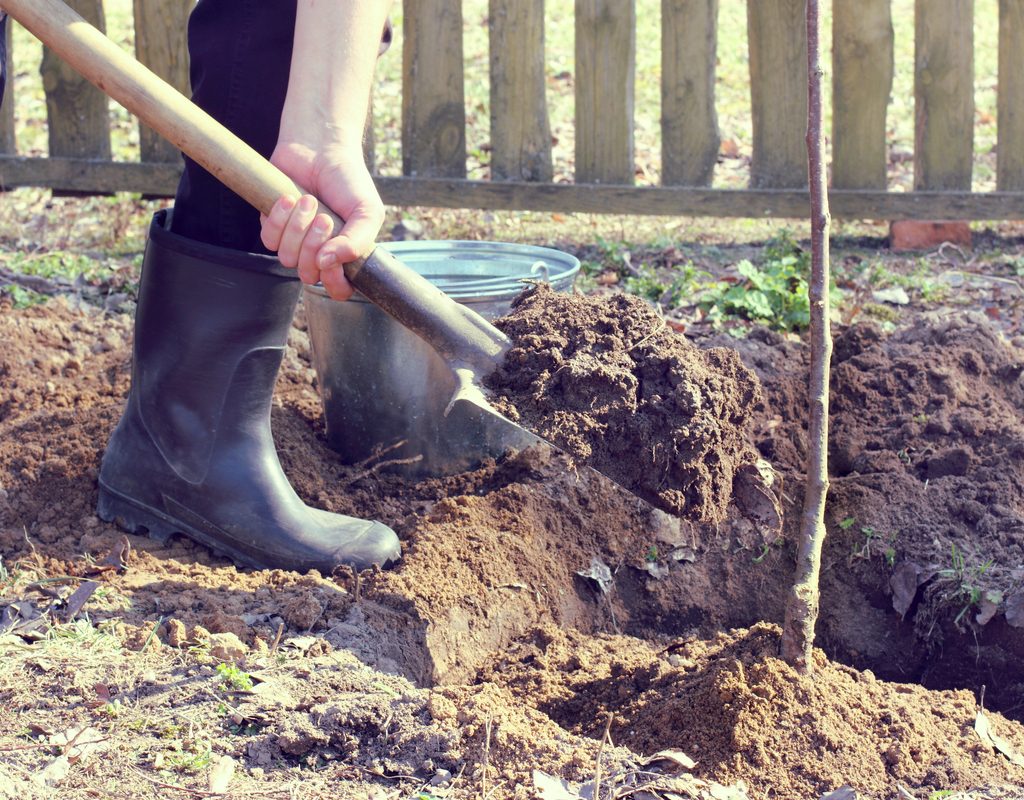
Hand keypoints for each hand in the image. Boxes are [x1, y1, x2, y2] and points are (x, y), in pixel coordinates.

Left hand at [260, 142, 383, 299]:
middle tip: (325, 216)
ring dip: (298, 227)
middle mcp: (319, 252)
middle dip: (315, 245)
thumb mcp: (366, 211)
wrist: (320, 147)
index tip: (335, 259)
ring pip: (287, 258)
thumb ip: (358, 242)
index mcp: (344, 255)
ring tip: (309, 201)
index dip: (335, 282)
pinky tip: (290, 197)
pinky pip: (268, 238)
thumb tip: (328, 263)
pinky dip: (279, 217)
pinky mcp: (272, 225)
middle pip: (309, 275)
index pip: (338, 290)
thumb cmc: (348, 180)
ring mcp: (295, 240)